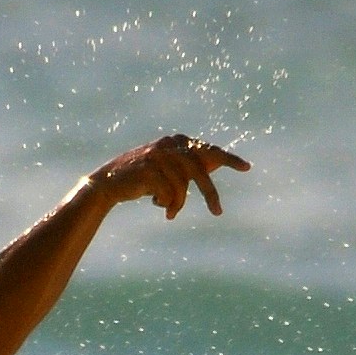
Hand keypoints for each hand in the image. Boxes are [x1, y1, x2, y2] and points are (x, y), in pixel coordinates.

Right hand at [87, 133, 246, 218]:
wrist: (108, 183)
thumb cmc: (143, 179)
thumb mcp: (169, 170)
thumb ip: (189, 165)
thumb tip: (217, 161)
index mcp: (178, 141)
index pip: (209, 150)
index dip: (228, 159)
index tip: (247, 167)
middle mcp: (170, 144)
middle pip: (199, 171)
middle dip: (210, 193)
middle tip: (218, 212)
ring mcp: (158, 155)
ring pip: (182, 186)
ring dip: (178, 204)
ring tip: (170, 213)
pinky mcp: (148, 169)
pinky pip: (169, 193)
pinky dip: (166, 204)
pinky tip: (156, 204)